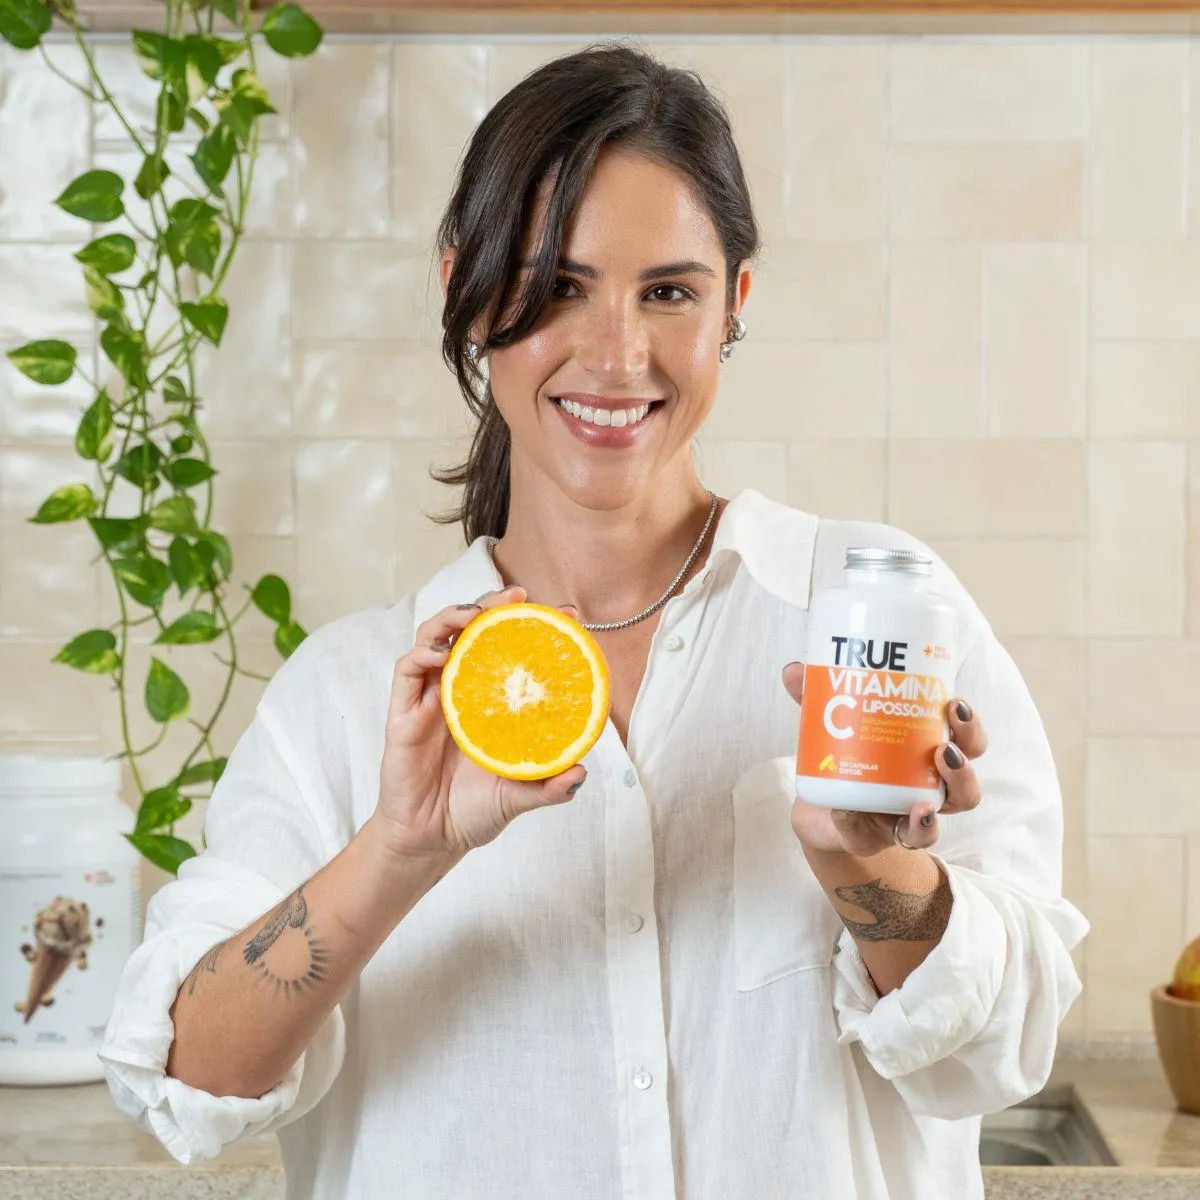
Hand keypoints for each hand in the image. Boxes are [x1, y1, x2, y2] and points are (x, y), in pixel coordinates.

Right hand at [369, 586, 587, 865]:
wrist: (430, 840)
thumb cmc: (473, 811)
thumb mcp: (519, 797)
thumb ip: (547, 787)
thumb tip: (581, 773)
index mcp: (489, 701)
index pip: (510, 649)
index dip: (531, 626)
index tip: (565, 613)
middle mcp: (459, 690)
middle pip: (471, 630)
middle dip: (492, 605)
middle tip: (518, 595)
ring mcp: (429, 699)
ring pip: (435, 637)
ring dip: (453, 616)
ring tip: (476, 613)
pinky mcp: (403, 714)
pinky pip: (407, 670)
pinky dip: (422, 653)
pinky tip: (442, 654)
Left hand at [781, 662, 988, 857]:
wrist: (815, 809)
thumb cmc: (838, 759)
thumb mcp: (827, 725)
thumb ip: (813, 697)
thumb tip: (794, 669)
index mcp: (923, 755)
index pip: (965, 741)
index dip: (970, 726)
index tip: (955, 704)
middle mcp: (924, 790)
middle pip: (966, 784)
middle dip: (965, 765)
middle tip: (946, 747)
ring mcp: (903, 819)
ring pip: (939, 820)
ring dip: (940, 803)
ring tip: (928, 793)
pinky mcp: (872, 839)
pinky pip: (886, 839)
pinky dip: (870, 825)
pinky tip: (865, 813)